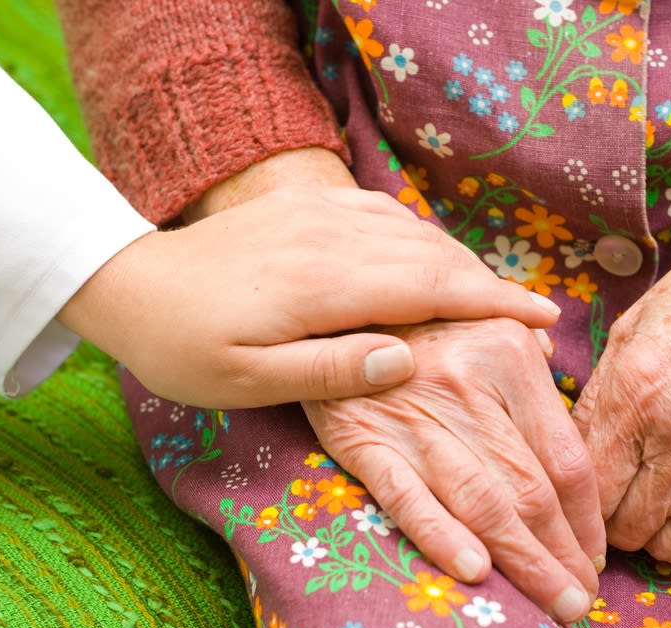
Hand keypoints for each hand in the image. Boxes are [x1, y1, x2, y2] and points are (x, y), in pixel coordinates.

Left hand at [58, 185, 560, 406]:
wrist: (127, 282)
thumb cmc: (185, 346)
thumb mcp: (249, 380)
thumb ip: (331, 371)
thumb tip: (409, 361)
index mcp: (326, 283)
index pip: (433, 288)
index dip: (495, 303)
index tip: (543, 319)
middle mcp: (333, 237)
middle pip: (435, 256)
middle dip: (490, 285)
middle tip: (532, 315)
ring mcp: (319, 214)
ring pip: (414, 232)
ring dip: (460, 261)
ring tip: (492, 295)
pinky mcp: (305, 206)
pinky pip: (382, 213)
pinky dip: (420, 236)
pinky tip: (429, 256)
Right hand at [302, 318, 605, 622]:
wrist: (330, 309)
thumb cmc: (417, 316)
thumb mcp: (480, 309)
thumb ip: (526, 342)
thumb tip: (559, 357)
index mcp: (508, 354)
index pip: (564, 455)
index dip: (586, 517)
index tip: (596, 553)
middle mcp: (468, 385)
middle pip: (531, 490)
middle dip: (563, 555)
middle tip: (582, 600)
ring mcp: (415, 416)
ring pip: (482, 503)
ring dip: (524, 563)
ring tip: (554, 603)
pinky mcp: (365, 440)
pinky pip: (409, 498)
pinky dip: (442, 537)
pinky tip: (477, 572)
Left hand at [573, 176, 670, 562]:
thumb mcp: (630, 331)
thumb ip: (597, 398)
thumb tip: (567, 450)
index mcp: (634, 392)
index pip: (588, 486)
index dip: (576, 495)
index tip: (580, 488)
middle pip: (623, 527)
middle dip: (610, 518)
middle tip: (612, 496)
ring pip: (669, 545)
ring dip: (652, 530)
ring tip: (650, 499)